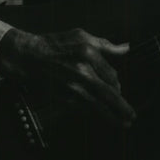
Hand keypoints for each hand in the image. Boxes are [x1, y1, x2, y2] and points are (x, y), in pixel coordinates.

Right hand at [0, 27, 135, 125]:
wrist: (28, 56)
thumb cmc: (55, 44)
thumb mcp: (81, 37)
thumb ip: (106, 45)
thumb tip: (126, 48)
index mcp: (88, 53)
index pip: (111, 75)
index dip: (118, 85)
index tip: (120, 90)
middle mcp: (82, 71)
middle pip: (109, 94)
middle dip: (122, 107)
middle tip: (132, 116)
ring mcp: (72, 86)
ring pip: (98, 105)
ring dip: (113, 116)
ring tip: (124, 123)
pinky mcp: (63, 97)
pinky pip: (84, 108)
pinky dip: (95, 114)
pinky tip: (104, 119)